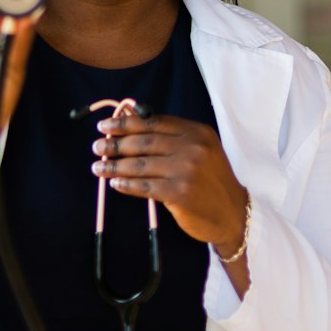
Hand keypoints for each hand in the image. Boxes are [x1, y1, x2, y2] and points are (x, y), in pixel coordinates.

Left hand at [90, 114, 248, 255]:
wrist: (233, 214)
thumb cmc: (211, 180)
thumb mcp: (200, 150)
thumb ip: (170, 135)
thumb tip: (131, 117)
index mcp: (196, 132)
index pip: (154, 123)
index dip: (126, 123)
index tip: (106, 125)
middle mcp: (193, 148)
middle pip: (144, 142)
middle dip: (115, 143)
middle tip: (97, 147)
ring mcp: (186, 171)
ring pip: (140, 165)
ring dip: (114, 166)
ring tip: (98, 167)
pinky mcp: (179, 193)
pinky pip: (144, 187)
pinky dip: (126, 185)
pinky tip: (114, 183)